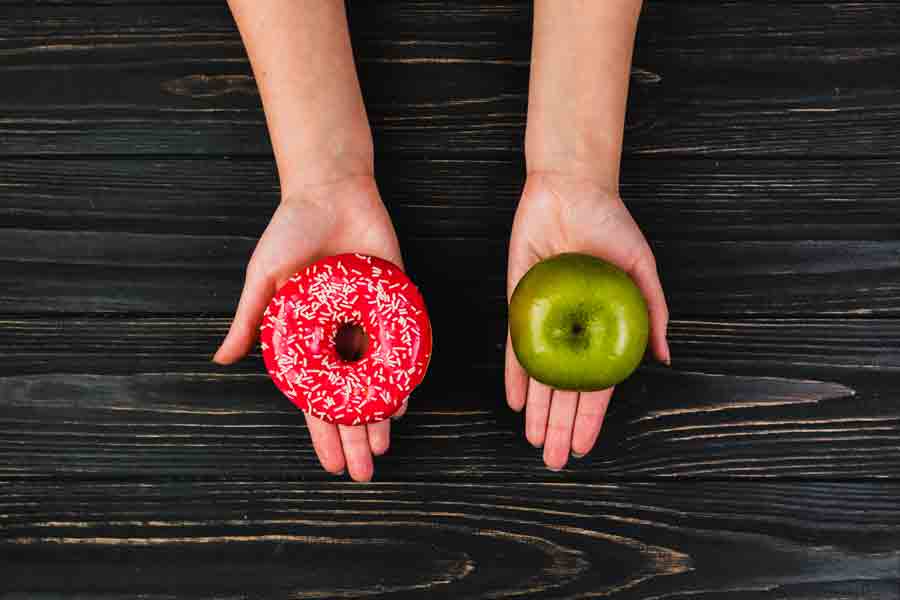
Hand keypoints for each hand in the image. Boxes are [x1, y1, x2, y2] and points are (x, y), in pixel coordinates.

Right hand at [213, 175, 404, 481]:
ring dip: (380, 415)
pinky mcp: (395, 304)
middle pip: (350, 398)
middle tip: (365, 472)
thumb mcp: (263, 276)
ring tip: (384, 447)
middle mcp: (339, 337)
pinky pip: (403, 347)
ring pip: (377, 381)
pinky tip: (405, 400)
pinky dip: (404, 374)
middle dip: (356, 436)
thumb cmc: (290, 231)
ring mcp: (368, 323)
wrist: (331, 191)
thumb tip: (221, 359)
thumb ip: (248, 319)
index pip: (316, 397)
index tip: (331, 465)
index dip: (324, 432)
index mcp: (307, 338)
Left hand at [506, 172, 669, 469]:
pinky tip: (514, 401)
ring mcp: (546, 318)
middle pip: (566, 387)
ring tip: (535, 440)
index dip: (591, 416)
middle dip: (561, 424)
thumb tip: (663, 357)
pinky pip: (515, 344)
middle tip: (554, 460)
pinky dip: (514, 373)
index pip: (597, 383)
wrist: (570, 189)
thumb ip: (651, 312)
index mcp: (604, 325)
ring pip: (540, 374)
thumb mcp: (641, 269)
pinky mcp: (520, 302)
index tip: (584, 446)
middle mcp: (573, 329)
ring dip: (538, 409)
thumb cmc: (611, 225)